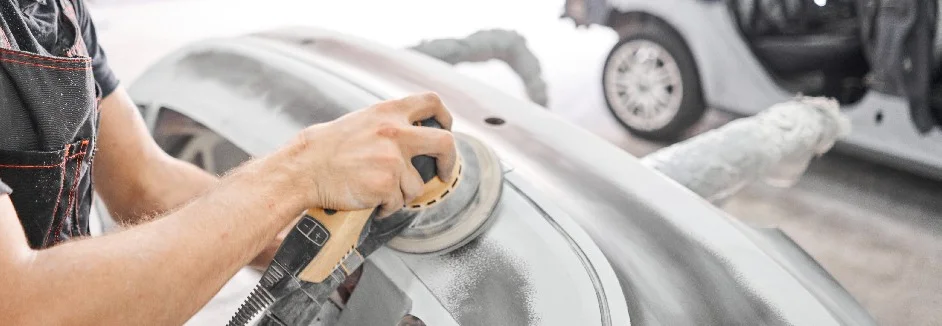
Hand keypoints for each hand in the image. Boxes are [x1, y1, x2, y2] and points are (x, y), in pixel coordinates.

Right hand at [275, 92, 456, 216]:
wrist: (304, 168)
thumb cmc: (329, 148)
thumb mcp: (362, 121)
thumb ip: (390, 124)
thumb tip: (417, 135)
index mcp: (389, 111)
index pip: (431, 101)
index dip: (445, 116)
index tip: (446, 129)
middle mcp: (395, 131)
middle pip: (445, 142)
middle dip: (449, 161)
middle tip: (442, 173)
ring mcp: (392, 159)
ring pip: (416, 185)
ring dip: (401, 193)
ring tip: (376, 190)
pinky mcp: (386, 184)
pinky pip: (398, 203)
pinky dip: (386, 207)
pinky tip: (369, 200)